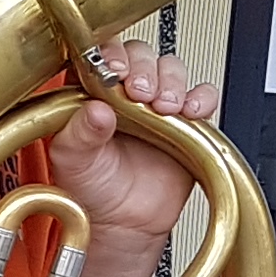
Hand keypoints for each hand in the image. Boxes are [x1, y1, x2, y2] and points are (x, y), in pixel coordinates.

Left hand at [48, 34, 223, 248]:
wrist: (121, 224)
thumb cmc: (90, 188)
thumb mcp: (72, 161)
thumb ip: (80, 133)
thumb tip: (96, 110)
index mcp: (91, 91)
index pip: (103, 52)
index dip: (113, 54)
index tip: (115, 70)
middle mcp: (125, 92)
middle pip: (142, 55)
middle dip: (145, 69)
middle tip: (141, 93)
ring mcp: (157, 105)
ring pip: (172, 70)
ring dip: (172, 82)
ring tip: (164, 107)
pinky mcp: (186, 123)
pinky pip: (203, 97)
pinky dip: (202, 98)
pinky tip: (191, 112)